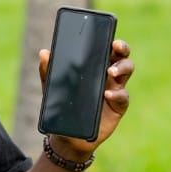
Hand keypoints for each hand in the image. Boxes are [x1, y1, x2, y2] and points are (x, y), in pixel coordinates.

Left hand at [38, 39, 133, 157]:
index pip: (107, 49)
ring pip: (126, 73)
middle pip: (122, 57)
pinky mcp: (117, 106)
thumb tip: (44, 53)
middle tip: (115, 48)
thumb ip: (48, 71)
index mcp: (94, 66)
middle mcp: (108, 75)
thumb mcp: (52, 87)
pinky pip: (123, 97)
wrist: (67, 134)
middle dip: (122, 49)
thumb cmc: (62, 105)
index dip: (112, 41)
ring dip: (121, 68)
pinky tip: (107, 94)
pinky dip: (117, 94)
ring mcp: (115, 90)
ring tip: (110, 72)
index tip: (111, 37)